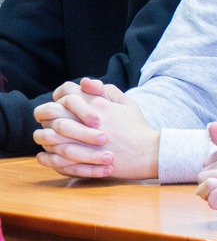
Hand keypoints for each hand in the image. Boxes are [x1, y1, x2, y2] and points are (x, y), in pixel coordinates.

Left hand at [33, 79, 158, 178]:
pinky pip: (53, 156)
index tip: (60, 105)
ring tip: (48, 139)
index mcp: (96, 103)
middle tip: (49, 122)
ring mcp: (81, 139)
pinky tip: (45, 155)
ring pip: (48, 135)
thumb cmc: (137, 128)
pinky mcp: (80, 158)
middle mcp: (85, 119)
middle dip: (46, 117)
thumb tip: (86, 83)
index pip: (66, 92)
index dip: (59, 97)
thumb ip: (107, 90)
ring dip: (44, 136)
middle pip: (51, 112)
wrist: (147, 152)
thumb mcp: (128, 104)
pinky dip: (46, 156)